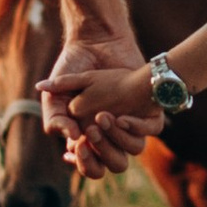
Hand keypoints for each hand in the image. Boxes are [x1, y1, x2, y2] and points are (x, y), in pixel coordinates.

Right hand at [43, 24, 151, 176]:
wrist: (96, 41)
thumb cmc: (74, 68)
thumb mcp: (57, 94)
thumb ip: (55, 117)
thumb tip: (70, 137)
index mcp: (91, 136)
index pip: (91, 165)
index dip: (85, 163)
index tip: (78, 146)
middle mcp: (114, 133)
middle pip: (114, 164)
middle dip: (102, 153)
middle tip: (91, 131)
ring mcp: (132, 123)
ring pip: (133, 150)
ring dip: (117, 138)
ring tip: (103, 117)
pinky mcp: (148, 109)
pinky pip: (150, 131)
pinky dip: (135, 127)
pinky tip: (122, 116)